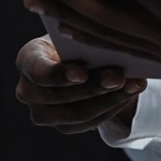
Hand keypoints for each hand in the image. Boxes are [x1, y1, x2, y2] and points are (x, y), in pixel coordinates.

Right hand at [14, 35, 145, 134]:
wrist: (76, 58)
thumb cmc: (74, 39)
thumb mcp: (73, 34)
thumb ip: (81, 40)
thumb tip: (105, 45)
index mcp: (27, 60)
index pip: (39, 71)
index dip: (60, 75)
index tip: (82, 74)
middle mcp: (28, 91)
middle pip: (61, 96)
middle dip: (94, 87)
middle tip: (119, 77)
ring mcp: (43, 113)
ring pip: (78, 114)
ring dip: (109, 99)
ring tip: (133, 85)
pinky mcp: (63, 126)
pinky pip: (89, 123)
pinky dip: (111, 108)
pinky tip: (129, 94)